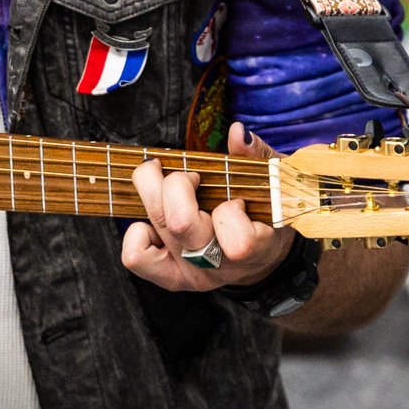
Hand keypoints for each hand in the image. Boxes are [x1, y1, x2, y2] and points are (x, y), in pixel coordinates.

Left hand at [121, 122, 293, 291]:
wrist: (259, 258)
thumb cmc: (265, 214)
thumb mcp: (273, 185)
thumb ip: (257, 157)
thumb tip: (237, 132)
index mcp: (252, 249)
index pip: (239, 241)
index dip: (231, 211)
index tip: (234, 199)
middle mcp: (219, 266)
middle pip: (181, 223)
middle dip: (178, 184)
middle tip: (190, 177)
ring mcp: (191, 273)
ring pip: (157, 225)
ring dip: (153, 192)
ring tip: (165, 184)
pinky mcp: (168, 276)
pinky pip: (135, 257)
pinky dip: (137, 233)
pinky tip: (154, 222)